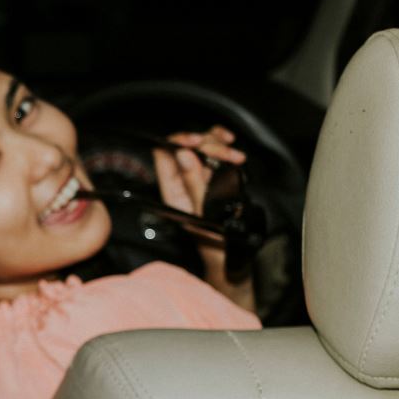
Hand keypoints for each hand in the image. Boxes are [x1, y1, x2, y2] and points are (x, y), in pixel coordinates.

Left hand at [153, 125, 255, 312]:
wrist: (232, 257)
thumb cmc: (214, 242)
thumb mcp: (203, 213)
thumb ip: (193, 183)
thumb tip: (183, 154)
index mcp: (171, 189)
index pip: (163, 153)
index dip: (179, 141)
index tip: (197, 143)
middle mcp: (182, 181)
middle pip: (185, 145)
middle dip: (207, 143)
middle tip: (226, 153)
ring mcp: (198, 177)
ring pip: (201, 146)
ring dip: (219, 145)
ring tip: (235, 156)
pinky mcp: (214, 176)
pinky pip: (215, 154)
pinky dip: (225, 148)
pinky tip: (235, 154)